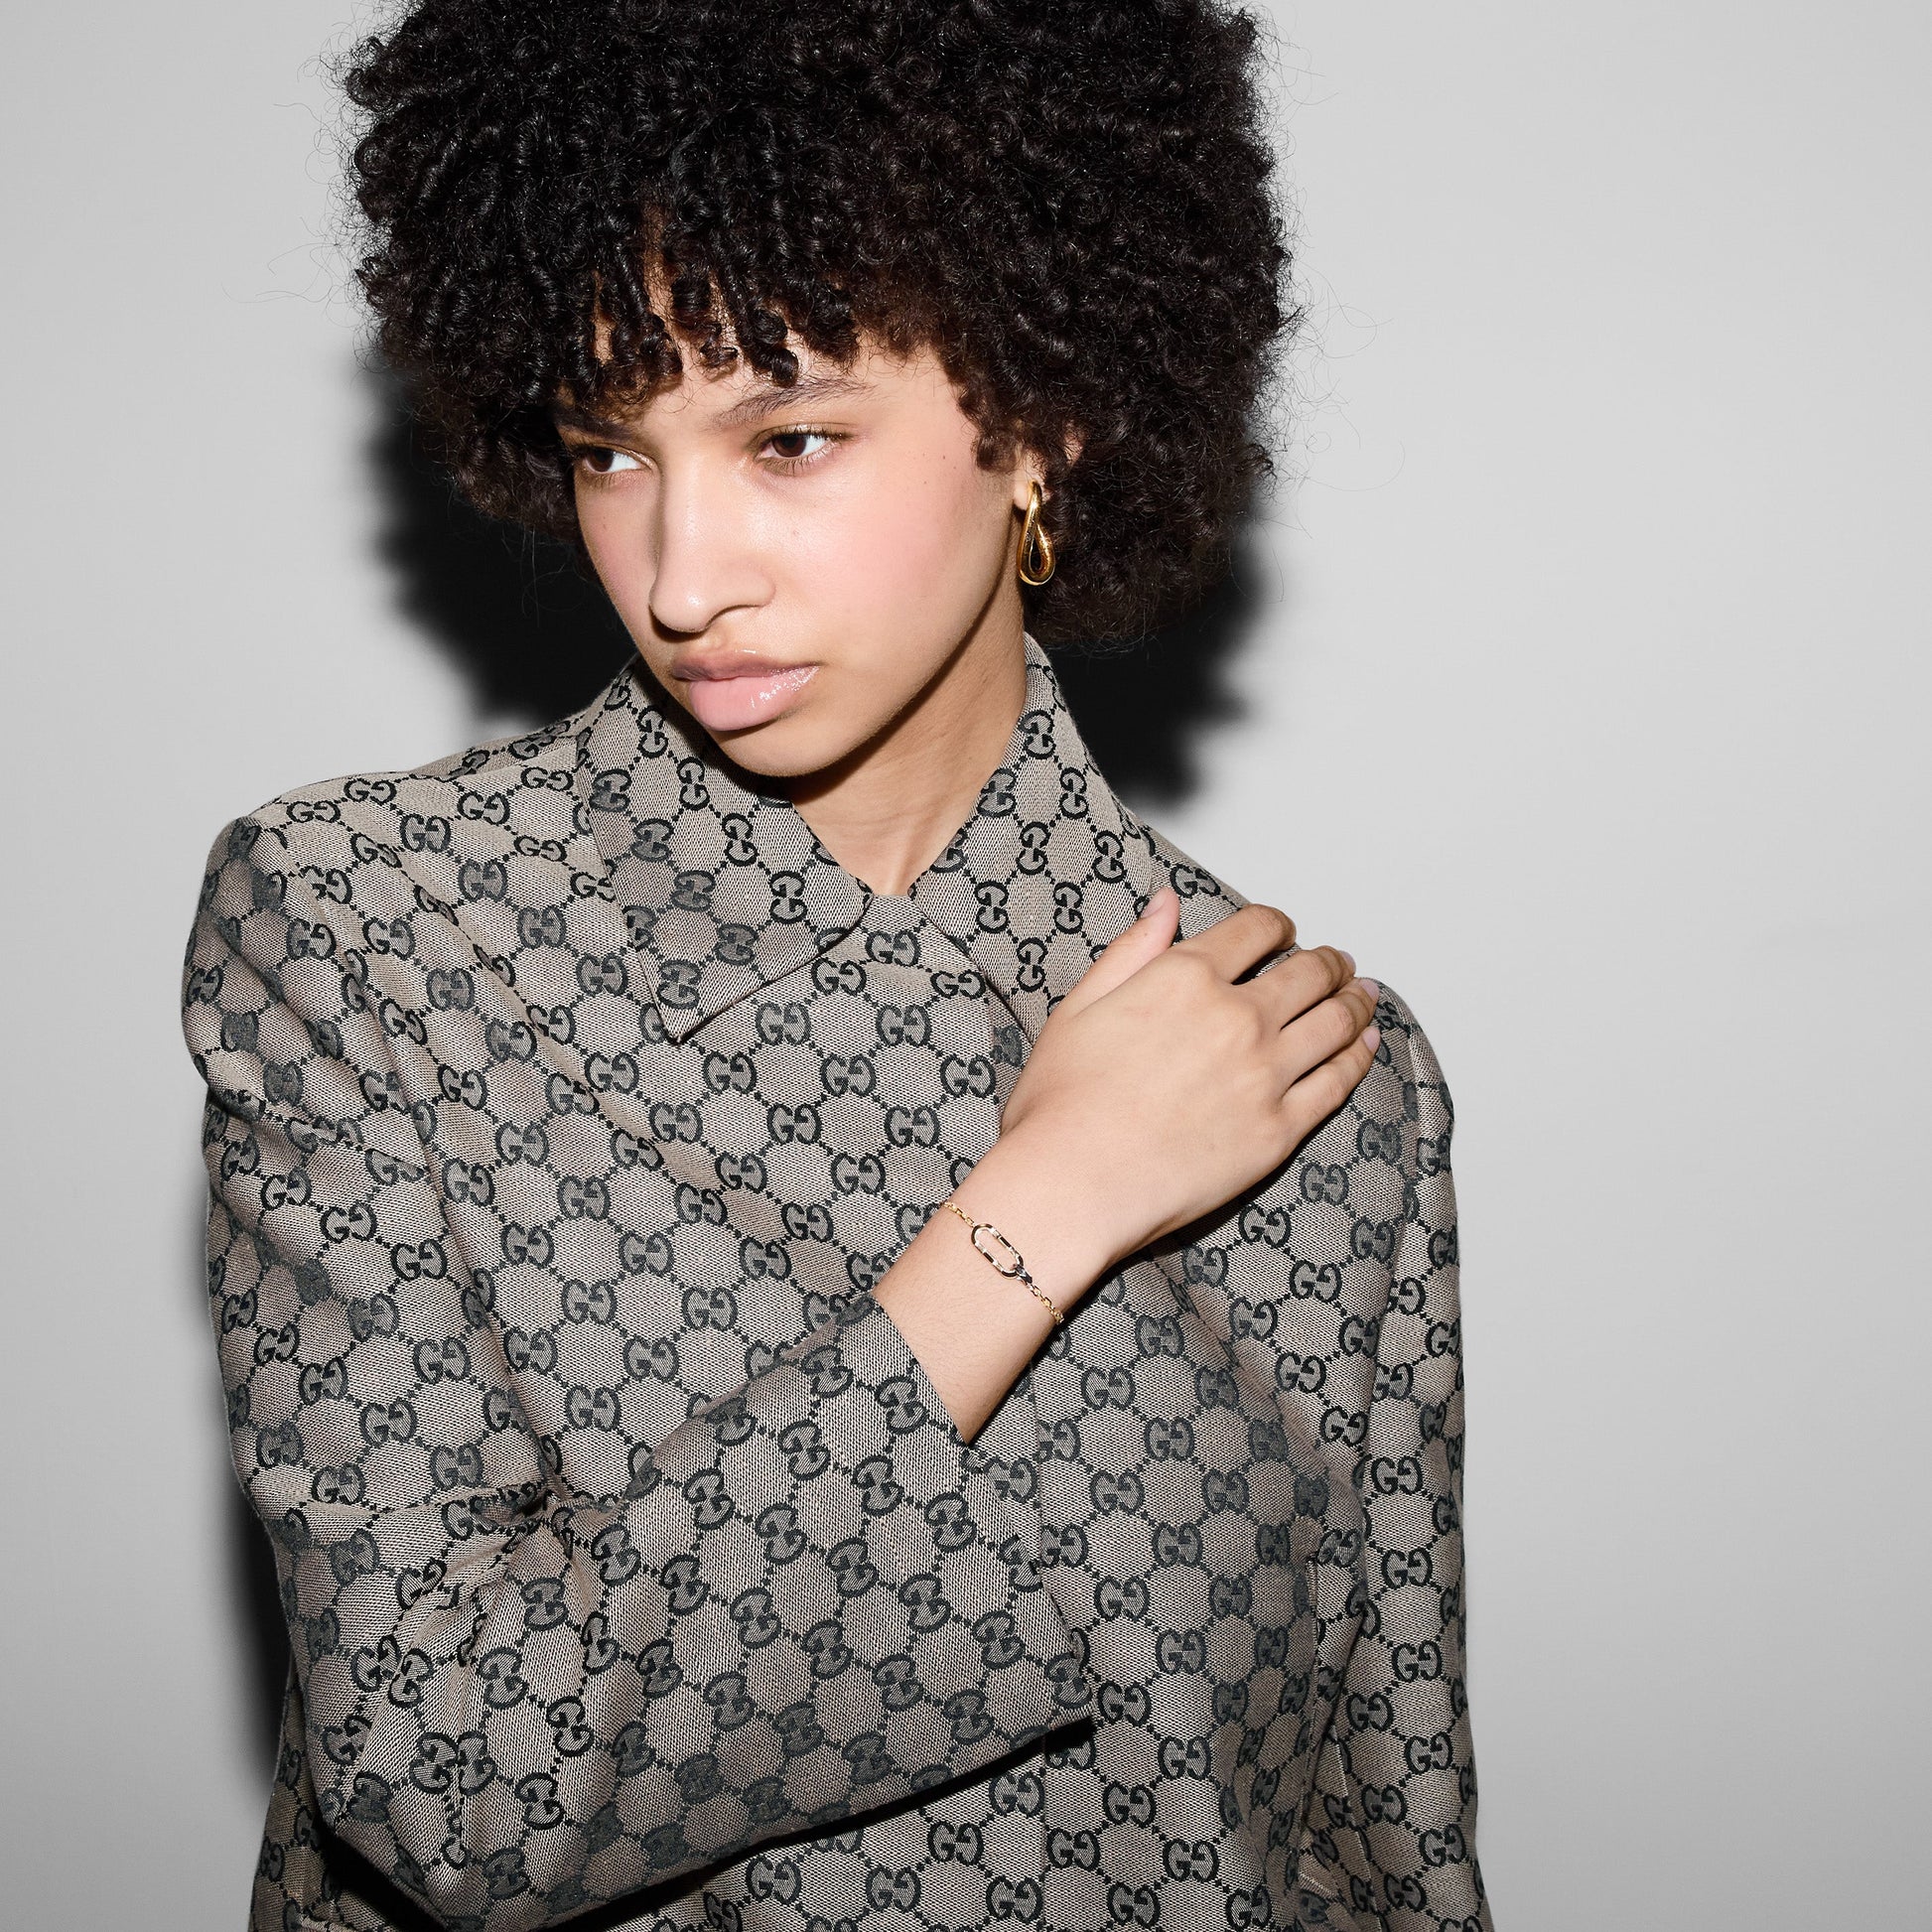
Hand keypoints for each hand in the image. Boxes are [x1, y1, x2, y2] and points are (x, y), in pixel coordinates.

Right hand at [970, 886, 1379, 1295]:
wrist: (1073, 1184)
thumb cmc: (1062, 1104)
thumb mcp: (1079, 1007)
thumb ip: (1132, 951)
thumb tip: (1166, 903)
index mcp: (1186, 976)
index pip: (1256, 930)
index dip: (1278, 925)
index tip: (1285, 932)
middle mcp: (1237, 1017)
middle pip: (1309, 973)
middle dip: (1329, 962)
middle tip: (1338, 964)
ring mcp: (1265, 1074)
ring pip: (1335, 1023)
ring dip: (1355, 1002)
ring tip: (1363, 997)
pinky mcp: (1280, 1129)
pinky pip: (1336, 1083)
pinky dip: (1359, 1058)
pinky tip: (1367, 1046)